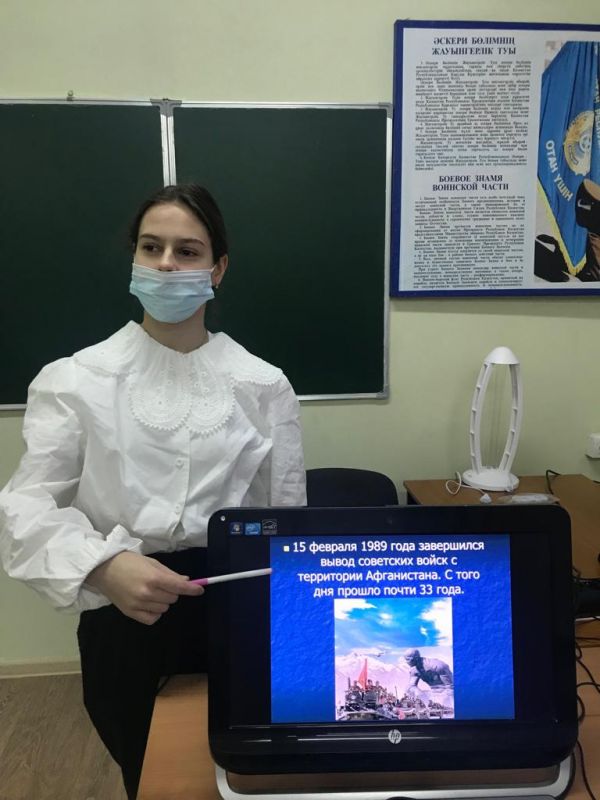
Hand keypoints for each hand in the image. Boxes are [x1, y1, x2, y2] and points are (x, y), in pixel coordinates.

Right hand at [85, 551, 203, 624]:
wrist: (104, 570)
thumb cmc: (129, 562)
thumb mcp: (151, 562)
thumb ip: (169, 573)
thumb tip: (186, 580)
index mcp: (153, 578)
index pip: (179, 587)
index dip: (192, 589)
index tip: (200, 590)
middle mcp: (147, 593)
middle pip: (173, 598)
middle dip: (173, 591)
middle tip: (162, 584)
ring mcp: (138, 605)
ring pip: (164, 608)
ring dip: (164, 601)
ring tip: (152, 591)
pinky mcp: (131, 613)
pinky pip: (153, 618)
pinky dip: (155, 612)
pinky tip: (149, 603)